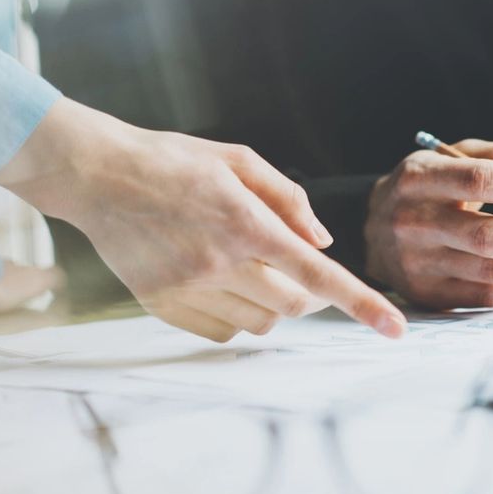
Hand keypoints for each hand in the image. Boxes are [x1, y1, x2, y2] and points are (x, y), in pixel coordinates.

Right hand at [0, 98, 406, 341]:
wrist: (96, 174)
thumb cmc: (173, 160)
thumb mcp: (238, 160)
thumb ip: (288, 199)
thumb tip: (323, 241)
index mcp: (244, 221)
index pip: (318, 273)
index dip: (362, 304)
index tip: (396, 329)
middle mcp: (219, 261)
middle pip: (295, 304)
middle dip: (307, 291)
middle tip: (290, 263)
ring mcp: (188, 288)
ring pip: (262, 323)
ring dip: (272, 303)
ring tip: (246, 266)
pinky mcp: (162, 306)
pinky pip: (224, 333)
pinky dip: (236, 316)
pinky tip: (218, 283)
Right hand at [365, 139, 492, 308]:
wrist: (371, 228)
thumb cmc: (427, 187)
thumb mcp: (453, 155)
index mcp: (419, 178)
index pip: (481, 181)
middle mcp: (412, 222)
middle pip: (489, 236)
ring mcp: (417, 264)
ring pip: (492, 271)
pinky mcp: (427, 295)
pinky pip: (487, 297)